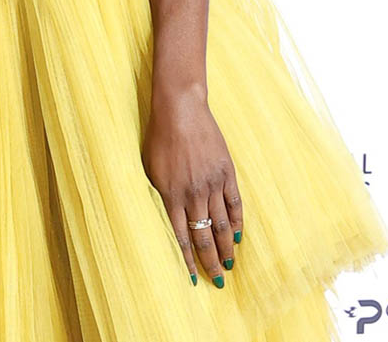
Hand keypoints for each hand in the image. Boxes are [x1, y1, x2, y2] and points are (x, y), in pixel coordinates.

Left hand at [142, 88, 242, 287]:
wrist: (180, 109)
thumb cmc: (159, 136)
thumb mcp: (150, 167)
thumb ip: (160, 193)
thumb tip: (165, 216)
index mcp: (170, 194)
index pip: (181, 237)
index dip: (188, 260)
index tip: (194, 279)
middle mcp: (192, 193)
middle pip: (203, 236)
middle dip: (210, 261)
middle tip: (217, 280)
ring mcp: (212, 183)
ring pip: (221, 224)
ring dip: (225, 247)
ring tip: (229, 265)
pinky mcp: (226, 172)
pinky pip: (234, 204)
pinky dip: (237, 223)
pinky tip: (237, 237)